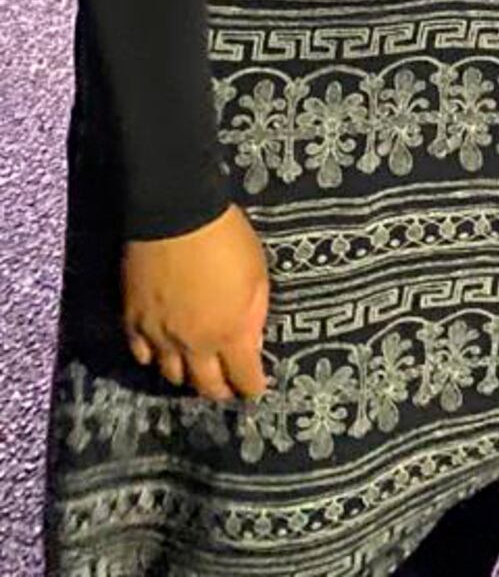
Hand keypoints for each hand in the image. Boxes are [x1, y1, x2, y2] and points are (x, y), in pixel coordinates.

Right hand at [122, 203, 270, 402]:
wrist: (175, 215)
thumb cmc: (226, 238)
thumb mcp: (257, 273)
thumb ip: (255, 313)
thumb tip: (252, 344)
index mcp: (230, 333)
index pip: (244, 378)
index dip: (252, 387)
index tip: (255, 387)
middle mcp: (194, 345)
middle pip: (205, 385)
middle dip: (219, 390)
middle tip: (226, 386)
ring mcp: (160, 337)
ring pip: (171, 375)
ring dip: (186, 376)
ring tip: (194, 370)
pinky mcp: (133, 322)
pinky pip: (141, 354)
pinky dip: (153, 358)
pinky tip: (161, 352)